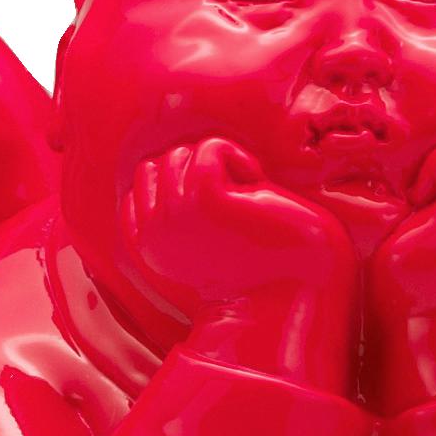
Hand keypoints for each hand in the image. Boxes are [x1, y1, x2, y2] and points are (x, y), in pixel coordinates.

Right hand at [112, 138, 353, 384]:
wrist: (295, 287)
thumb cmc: (256, 259)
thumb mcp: (202, 236)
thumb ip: (175, 209)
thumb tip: (168, 161)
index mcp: (148, 247)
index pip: (141, 185)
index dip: (181, 180)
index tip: (215, 204)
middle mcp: (153, 234)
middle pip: (157, 165)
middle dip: (195, 168)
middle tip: (231, 197)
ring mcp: (175, 216)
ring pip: (179, 154)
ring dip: (218, 163)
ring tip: (244, 192)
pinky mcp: (205, 198)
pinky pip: (210, 149)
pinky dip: (236, 156)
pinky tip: (255, 183)